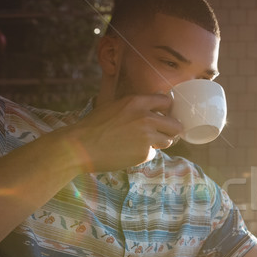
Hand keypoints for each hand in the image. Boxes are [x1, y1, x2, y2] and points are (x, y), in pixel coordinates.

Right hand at [60, 94, 182, 172]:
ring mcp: (147, 137)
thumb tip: (155, 109)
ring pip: (168, 141)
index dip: (167, 110)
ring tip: (141, 143)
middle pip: (176, 125)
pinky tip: (129, 152)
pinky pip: (153, 154)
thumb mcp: (115, 106)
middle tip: (163, 133)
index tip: (165, 115)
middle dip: (171, 130)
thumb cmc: (94, 126)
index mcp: (137, 102)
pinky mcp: (144, 154)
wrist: (80, 146)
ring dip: (159, 142)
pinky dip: (144, 154)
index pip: (167, 102)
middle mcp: (146, 118)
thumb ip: (135, 107)